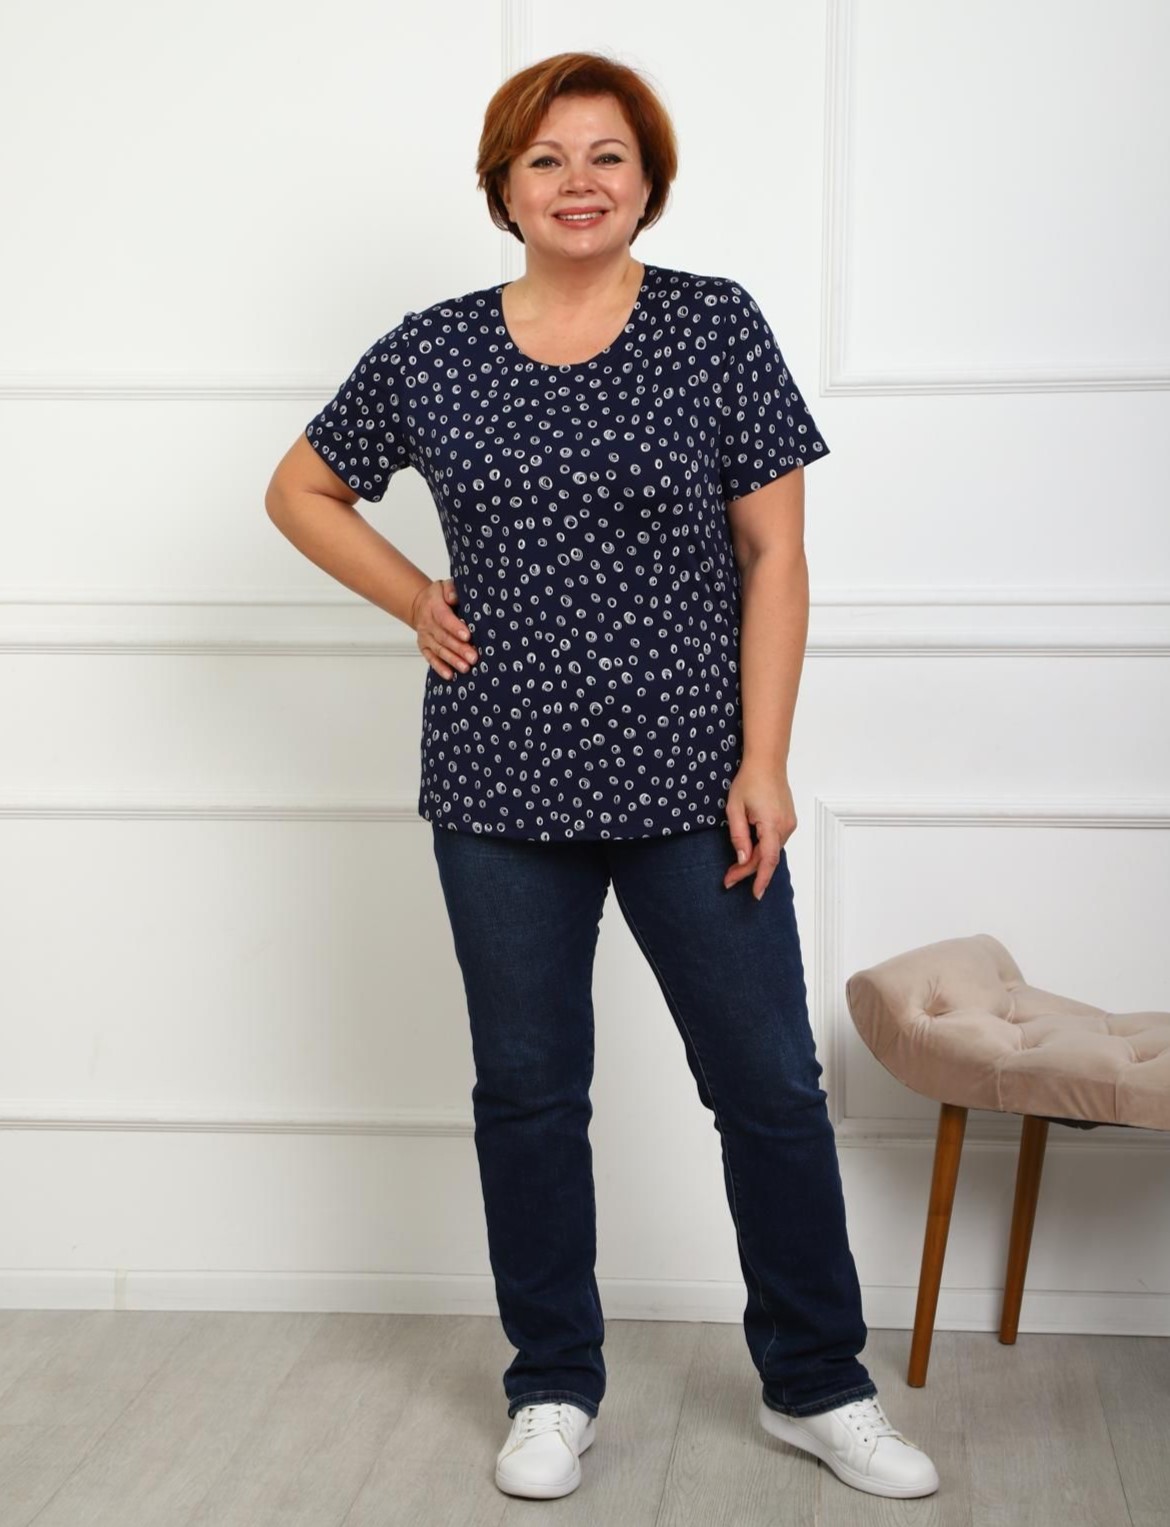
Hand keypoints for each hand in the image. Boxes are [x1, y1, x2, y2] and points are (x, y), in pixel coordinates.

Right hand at [409, 577, 478, 679]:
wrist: (419, 605)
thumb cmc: (438, 596)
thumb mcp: (444, 586)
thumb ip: (451, 589)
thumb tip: (454, 598)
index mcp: (433, 606)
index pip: (444, 618)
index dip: (455, 627)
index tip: (468, 636)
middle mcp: (427, 623)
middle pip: (443, 637)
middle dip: (459, 648)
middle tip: (473, 657)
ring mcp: (425, 637)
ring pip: (439, 650)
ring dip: (452, 660)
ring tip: (466, 668)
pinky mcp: (424, 647)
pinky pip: (431, 659)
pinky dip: (439, 667)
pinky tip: (449, 675)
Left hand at [723, 762, 796, 899]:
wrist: (767, 763)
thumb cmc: (749, 781)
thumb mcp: (734, 809)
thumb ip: (738, 836)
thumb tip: (742, 860)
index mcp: (772, 824)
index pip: (768, 859)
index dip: (761, 879)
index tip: (755, 894)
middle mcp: (785, 826)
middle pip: (768, 858)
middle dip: (748, 871)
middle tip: (728, 878)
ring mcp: (789, 824)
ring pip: (772, 851)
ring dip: (755, 860)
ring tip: (735, 868)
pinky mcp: (789, 821)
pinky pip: (775, 842)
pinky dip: (763, 850)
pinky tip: (749, 852)